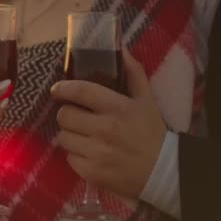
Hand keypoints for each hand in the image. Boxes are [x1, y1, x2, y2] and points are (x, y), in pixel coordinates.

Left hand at [50, 47, 166, 198]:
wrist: (164, 172)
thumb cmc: (152, 133)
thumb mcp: (147, 100)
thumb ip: (133, 73)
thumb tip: (120, 48)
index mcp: (118, 108)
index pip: (81, 91)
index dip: (63, 88)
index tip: (57, 89)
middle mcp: (105, 129)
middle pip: (64, 115)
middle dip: (67, 113)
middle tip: (75, 115)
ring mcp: (97, 152)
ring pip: (63, 137)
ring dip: (70, 134)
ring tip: (83, 135)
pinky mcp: (91, 172)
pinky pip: (69, 157)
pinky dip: (76, 154)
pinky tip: (89, 152)